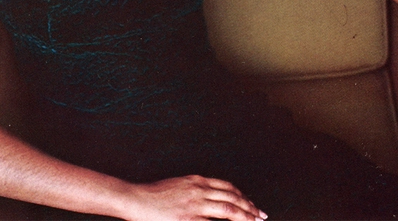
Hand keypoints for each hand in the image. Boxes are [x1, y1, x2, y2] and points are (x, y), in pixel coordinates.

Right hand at [125, 174, 267, 220]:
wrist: (135, 199)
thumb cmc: (153, 195)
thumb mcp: (178, 185)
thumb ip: (195, 190)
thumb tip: (210, 198)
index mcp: (197, 181)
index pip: (228, 188)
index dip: (243, 197)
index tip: (253, 206)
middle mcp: (199, 190)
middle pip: (233, 198)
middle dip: (250, 209)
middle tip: (262, 217)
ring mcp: (195, 205)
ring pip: (229, 211)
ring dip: (245, 218)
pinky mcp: (189, 219)